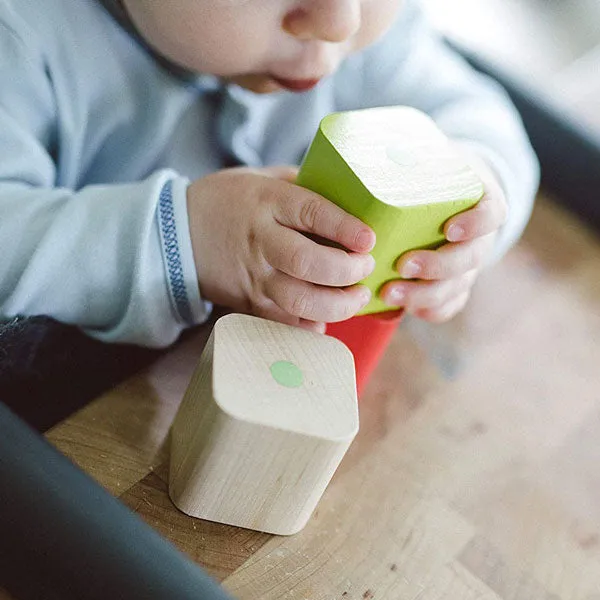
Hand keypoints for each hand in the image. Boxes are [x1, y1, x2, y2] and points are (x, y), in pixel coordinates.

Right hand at [187, 166, 375, 331]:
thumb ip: (301, 185)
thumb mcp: (261, 178)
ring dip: (336, 305)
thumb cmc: (226, 201)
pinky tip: (326, 319)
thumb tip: (347, 195)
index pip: (311, 214)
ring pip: (298, 300)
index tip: (369, 239)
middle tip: (365, 268)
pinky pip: (282, 322)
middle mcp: (260, 241)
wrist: (174, 234)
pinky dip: (309, 326)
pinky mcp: (248, 302)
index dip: (344, 228)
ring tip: (356, 297)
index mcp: (266, 203)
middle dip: (347, 271)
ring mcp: (253, 276)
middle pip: (307, 263)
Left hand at [380, 146, 507, 321]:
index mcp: (480, 200)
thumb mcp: (429, 155)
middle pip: (471, 258)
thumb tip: (349, 140)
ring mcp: (468, 263)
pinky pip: (450, 304)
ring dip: (425, 295)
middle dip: (438, 266)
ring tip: (389, 294)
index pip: (492, 213)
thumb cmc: (430, 174)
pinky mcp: (454, 283)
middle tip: (404, 265)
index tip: (449, 228)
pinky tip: (404, 310)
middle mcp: (479, 236)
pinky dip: (431, 311)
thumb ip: (404, 153)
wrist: (450, 191)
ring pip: (458, 286)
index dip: (476, 223)